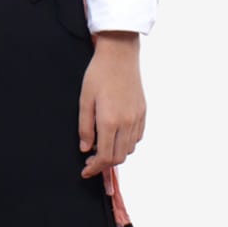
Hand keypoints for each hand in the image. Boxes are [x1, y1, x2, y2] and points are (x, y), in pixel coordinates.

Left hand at [78, 31, 145, 178]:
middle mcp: (127, 122)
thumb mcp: (84, 100)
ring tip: (102, 147)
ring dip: (116, 154)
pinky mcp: (143, 112)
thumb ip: (85, 127)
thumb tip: (85, 148)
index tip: (86, 171)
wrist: (120, 55)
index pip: (104, 156)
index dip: (94, 168)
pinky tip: (115, 136)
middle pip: (118, 157)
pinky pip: (137, 137)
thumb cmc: (99, 74)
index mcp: (110, 121)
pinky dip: (126, 143)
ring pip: (129, 149)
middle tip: (91, 161)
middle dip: (104, 164)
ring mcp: (137, 118)